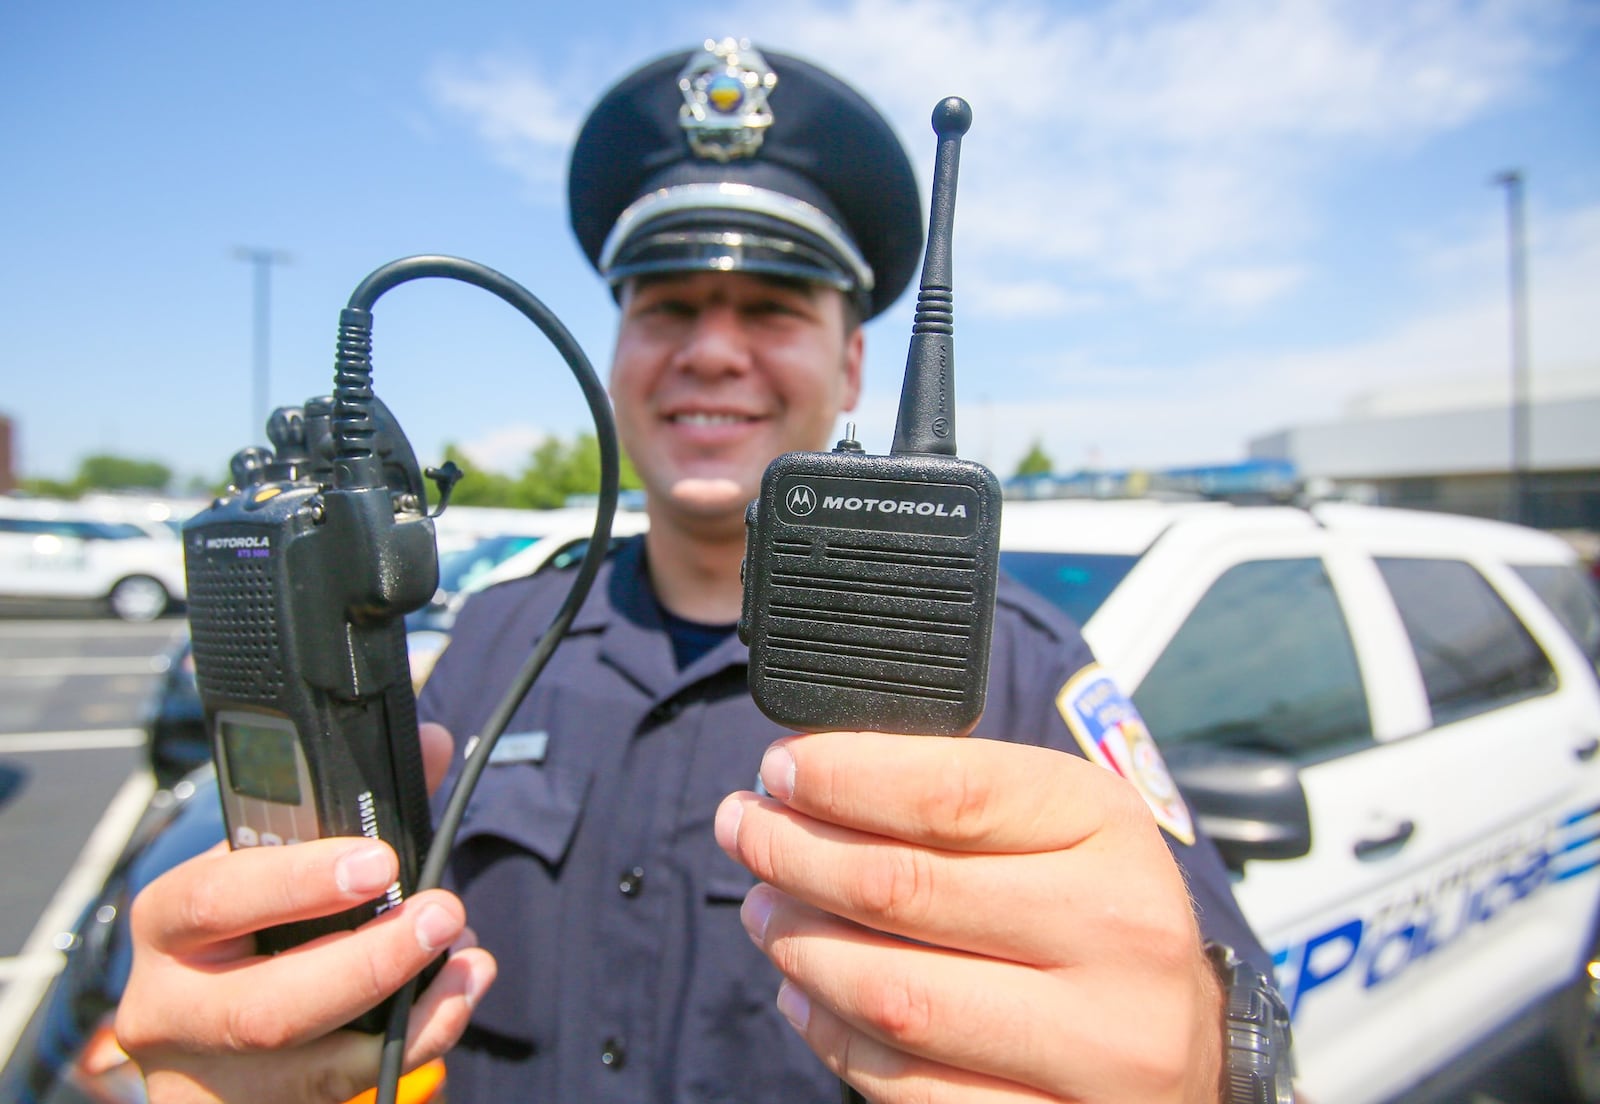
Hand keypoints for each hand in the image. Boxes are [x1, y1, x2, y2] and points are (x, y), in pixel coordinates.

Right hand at [116, 723, 496, 1103]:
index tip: (381, 860)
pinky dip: (414, 1049)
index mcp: (169, 923)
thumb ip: (356, 806)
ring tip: (469, 965)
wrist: (212, 1027)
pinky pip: (341, 1098)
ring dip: (412, 1015)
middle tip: (444, 916)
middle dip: (371, 962)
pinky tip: (451, 1007)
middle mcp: (169, 1010)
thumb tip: (431, 744)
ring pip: (312, 1070)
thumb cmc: (259, 924)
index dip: (296, 882)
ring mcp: (207, 1083)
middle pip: (265, 1008)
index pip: (215, 899)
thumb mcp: (284, 863)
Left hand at [714, 731, 1223, 1103]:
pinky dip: (833, 1038)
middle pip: (905, 889)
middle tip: (744, 830)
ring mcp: (1096, 1047)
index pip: (949, 790)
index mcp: (1111, 830)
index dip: (840, 776)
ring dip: (801, 947)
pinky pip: (908, 1087)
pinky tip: (803, 997)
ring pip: (895, 996)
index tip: (780, 769)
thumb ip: (957, 790)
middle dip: (794, 853)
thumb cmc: (1097, 913)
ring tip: (764, 909)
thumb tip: (809, 772)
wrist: (1192, 1046)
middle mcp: (1118, 935)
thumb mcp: (1062, 822)